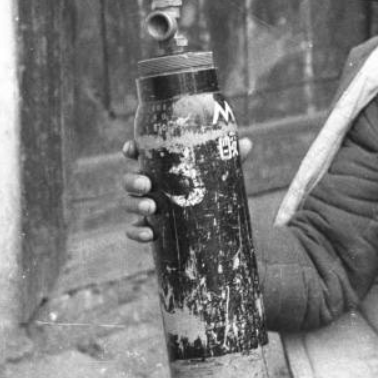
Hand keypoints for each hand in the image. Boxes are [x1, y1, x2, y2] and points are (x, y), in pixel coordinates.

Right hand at [122, 137, 253, 242]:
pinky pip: (135, 230)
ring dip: (135, 205)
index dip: (131, 150)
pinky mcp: (152, 228)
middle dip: (133, 181)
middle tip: (146, 184)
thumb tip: (248, 143)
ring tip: (151, 207)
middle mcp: (152, 185)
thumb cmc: (213, 187)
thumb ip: (231, 157)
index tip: (131, 150)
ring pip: (129, 203)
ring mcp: (149, 207)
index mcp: (163, 166)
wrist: (216, 221)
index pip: (140, 154)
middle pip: (130, 180)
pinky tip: (149, 234)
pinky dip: (137, 233)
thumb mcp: (221, 172)